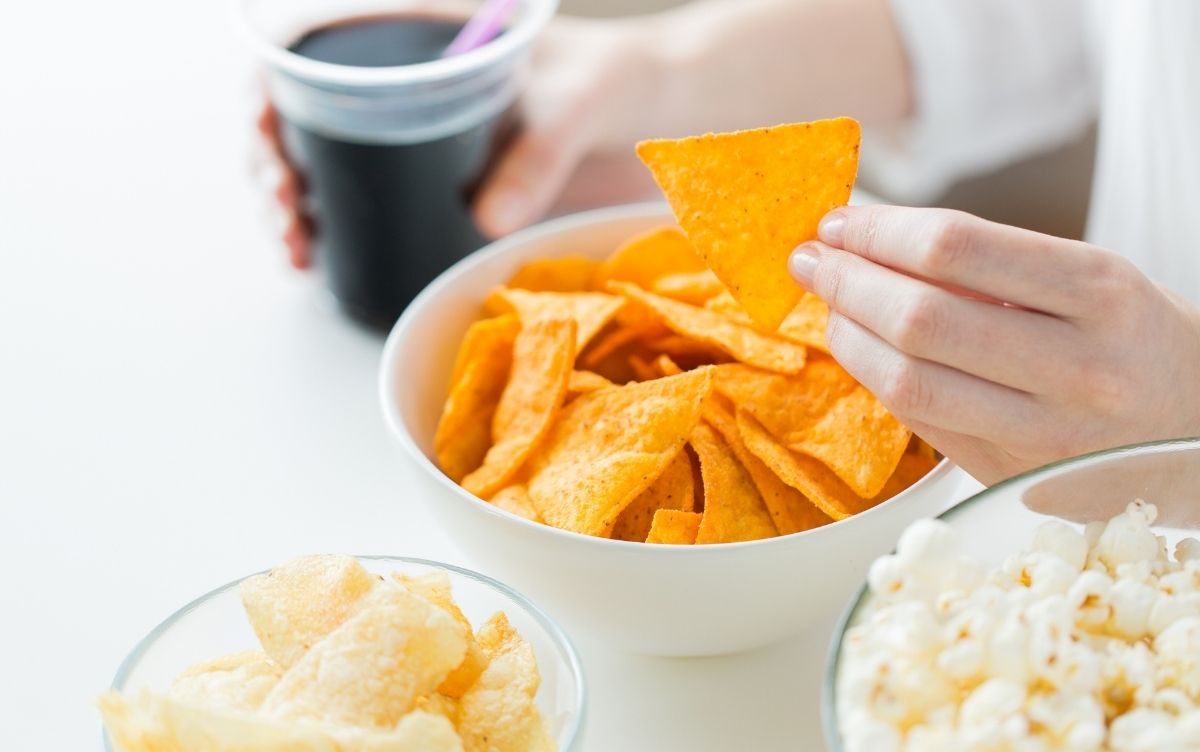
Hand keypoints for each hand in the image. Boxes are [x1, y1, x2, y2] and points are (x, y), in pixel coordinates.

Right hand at [256, 18, 660, 258]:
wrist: (655, 110)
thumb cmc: (612, 80)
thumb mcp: (577, 104)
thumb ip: (537, 155)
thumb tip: (485, 220)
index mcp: (419, 37)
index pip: (314, 47)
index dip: (269, 87)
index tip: (265, 132)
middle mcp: (403, 85)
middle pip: (302, 113)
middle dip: (273, 162)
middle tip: (286, 213)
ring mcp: (415, 135)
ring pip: (324, 163)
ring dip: (294, 205)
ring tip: (296, 249)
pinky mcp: (435, 182)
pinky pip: (370, 202)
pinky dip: (336, 230)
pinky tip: (320, 260)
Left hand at [788, 206, 1199, 483]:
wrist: (1197, 425)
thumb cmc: (1133, 337)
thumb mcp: (1089, 278)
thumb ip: (989, 266)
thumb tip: (871, 245)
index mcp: (1100, 293)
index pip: (955, 249)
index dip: (879, 231)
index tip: (839, 222)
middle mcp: (1077, 368)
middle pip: (920, 319)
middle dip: (847, 282)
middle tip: (811, 260)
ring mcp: (1046, 435)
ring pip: (908, 381)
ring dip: (847, 335)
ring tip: (828, 304)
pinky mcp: (1015, 478)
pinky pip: (920, 423)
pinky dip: (877, 379)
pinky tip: (861, 349)